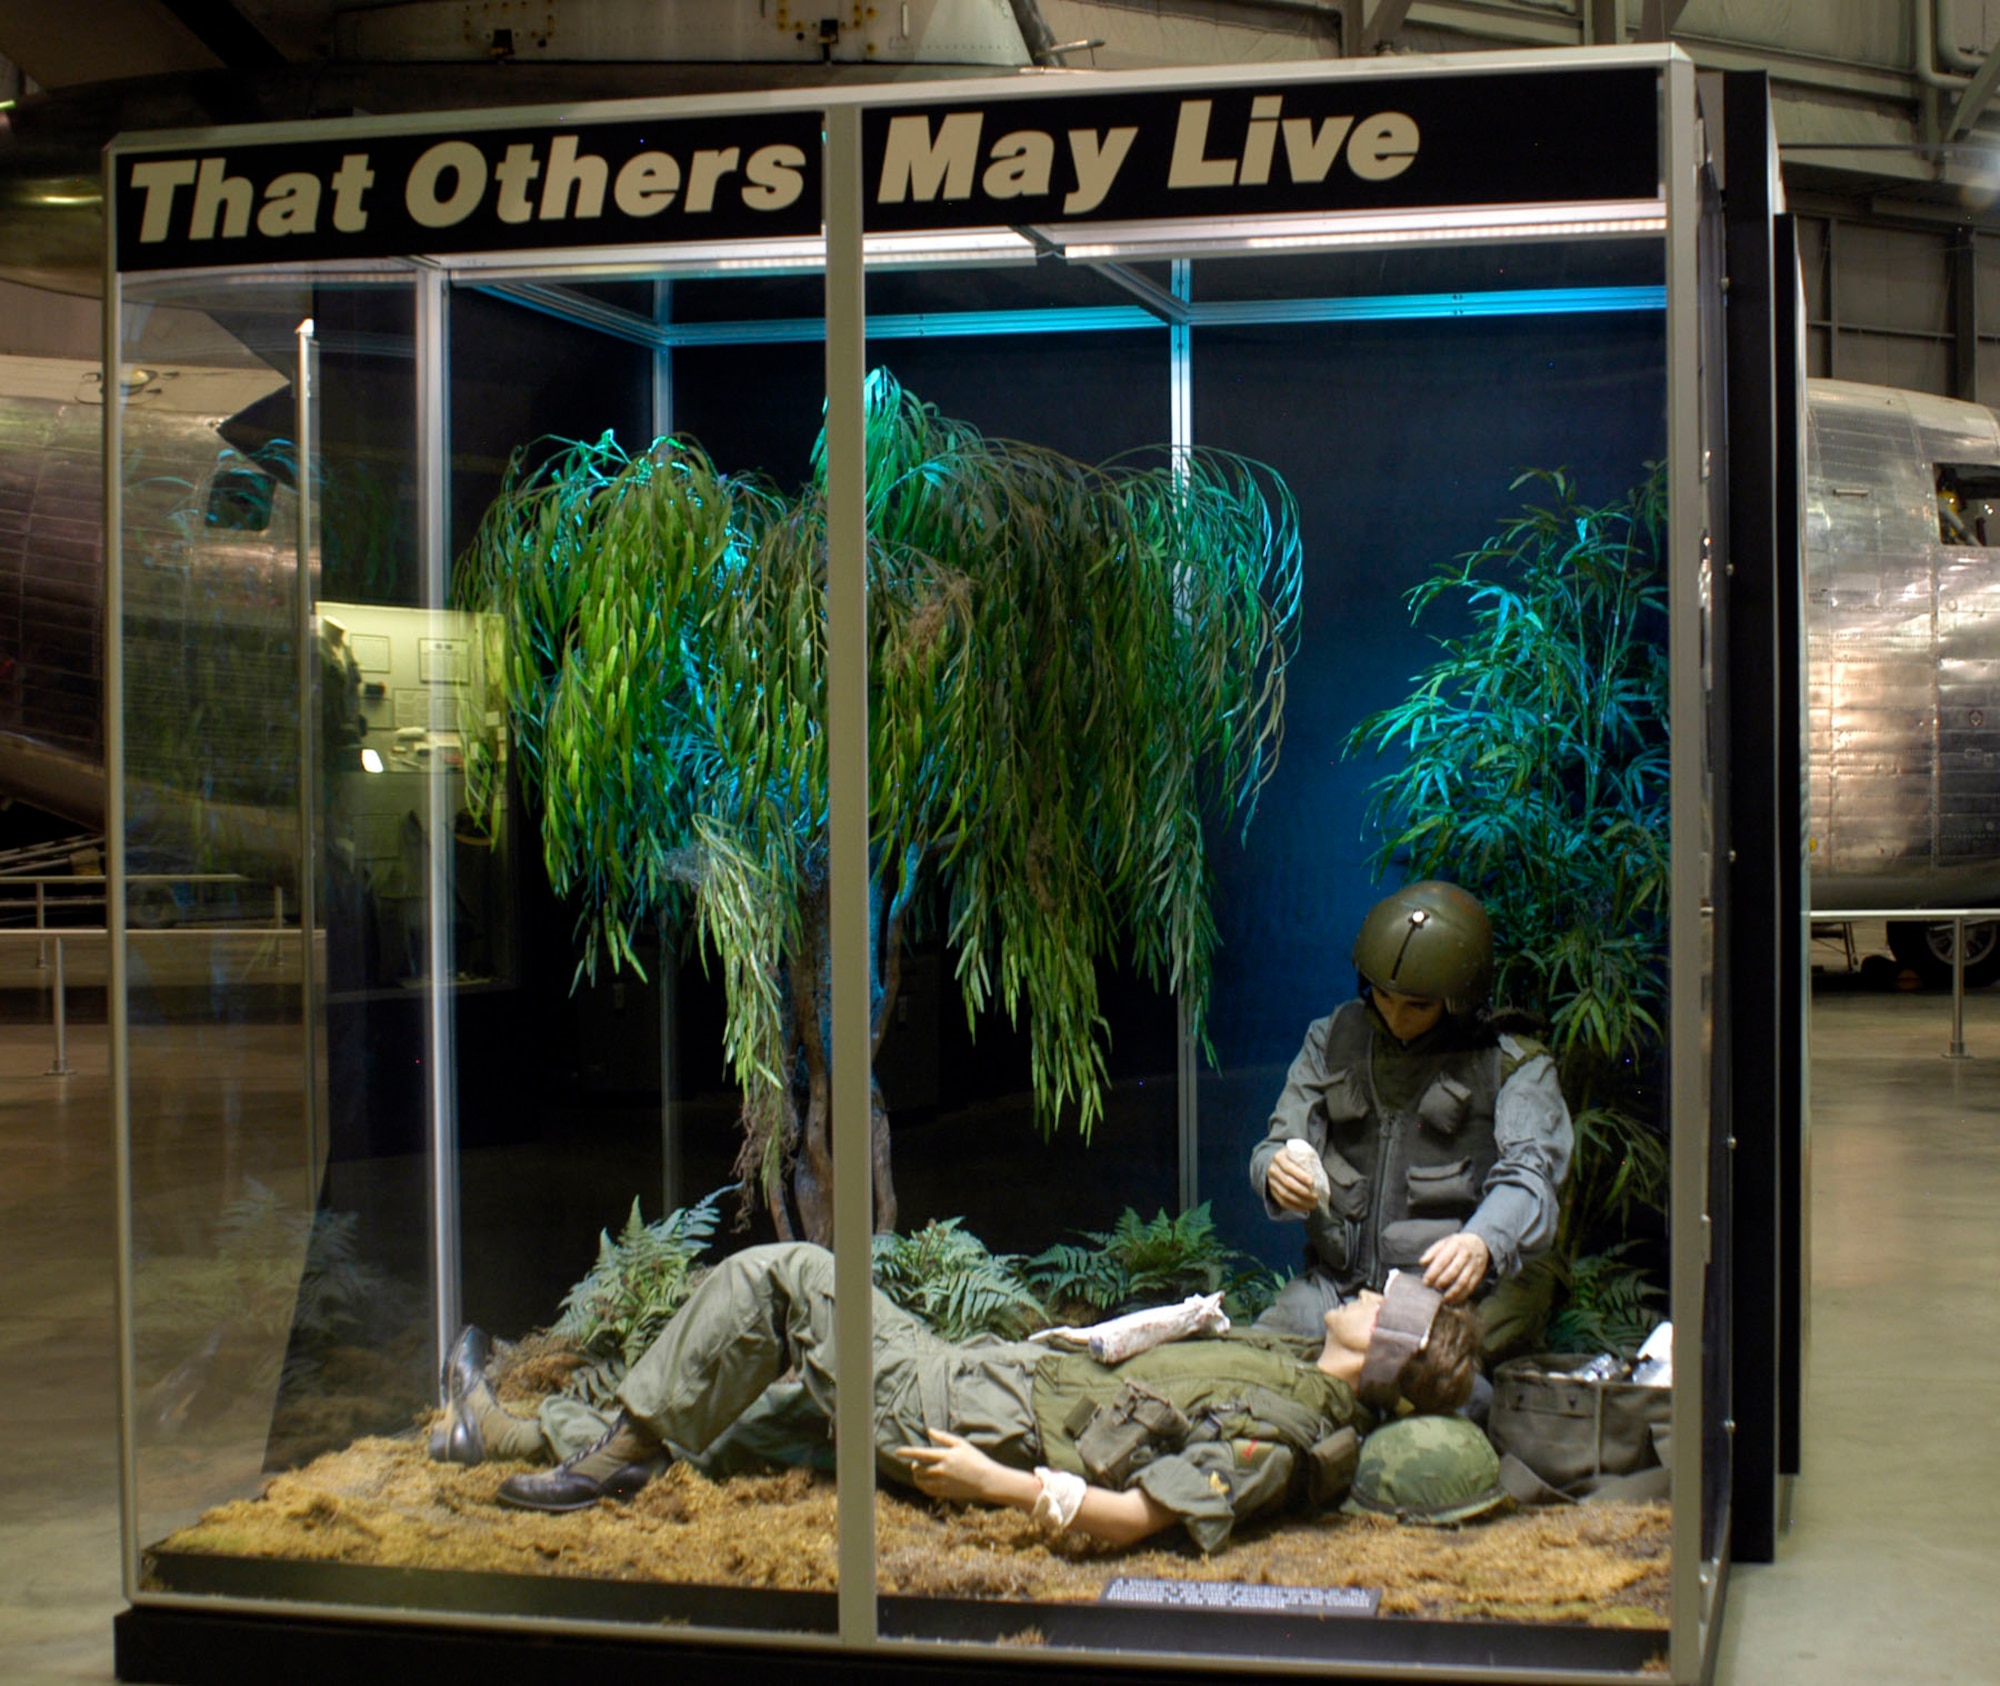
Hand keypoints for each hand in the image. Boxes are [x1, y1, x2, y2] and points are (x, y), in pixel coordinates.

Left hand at [896, 1430, 1010, 1504]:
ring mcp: (942, 1483)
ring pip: (920, 1481)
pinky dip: (923, 1485)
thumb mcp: (961, 1444)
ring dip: (916, 1475)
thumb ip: (944, 1437)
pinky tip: (926, 1481)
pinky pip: (927, 1490)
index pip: (921, 1453)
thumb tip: (930, 1430)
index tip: (897, 1451)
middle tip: (916, 1463)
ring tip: (919, 1471)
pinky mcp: (944, 1493)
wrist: (986, 1480)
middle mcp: (941, 1470)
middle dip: (914, 1465)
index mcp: (945, 1456)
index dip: (908, 1452)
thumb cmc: (975, 1459)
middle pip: (918, 1469)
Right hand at [1265, 1150, 1320, 1213]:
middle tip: (1316, 1196)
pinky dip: (1294, 1206)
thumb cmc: (1293, 1158)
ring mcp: (1271, 1182)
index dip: (1301, 1176)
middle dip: (1303, 1191)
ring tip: (1313, 1204)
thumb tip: (1320, 1178)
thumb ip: (1306, 1161)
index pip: (1289, 1168)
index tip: (1313, 1182)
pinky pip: (1282, 1202)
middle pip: (1287, 1183)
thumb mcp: (1298, 1153)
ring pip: (1285, 1194)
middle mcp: (1273, 1170)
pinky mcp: (1272, 1191)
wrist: (1276, 1162)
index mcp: (1279, 1158)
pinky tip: (1305, 1208)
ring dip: (1300, 1201)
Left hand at [1419, 1231, 1490, 1302]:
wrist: (1481, 1244)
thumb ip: (1432, 1252)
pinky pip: (1470, 1288)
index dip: (1433, 1273)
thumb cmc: (1457, 1245)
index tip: (1425, 1282)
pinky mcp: (1478, 1275)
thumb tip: (1421, 1263)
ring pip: (1462, 1282)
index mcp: (1454, 1245)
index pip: (1442, 1261)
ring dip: (1452, 1293)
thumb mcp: (1445, 1242)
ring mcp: (1473, 1266)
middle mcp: (1465, 1256)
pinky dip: (1461, 1296)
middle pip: (1452, 1272)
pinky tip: (1453, 1300)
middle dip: (1441, 1282)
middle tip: (1433, 1289)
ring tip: (1442, 1299)